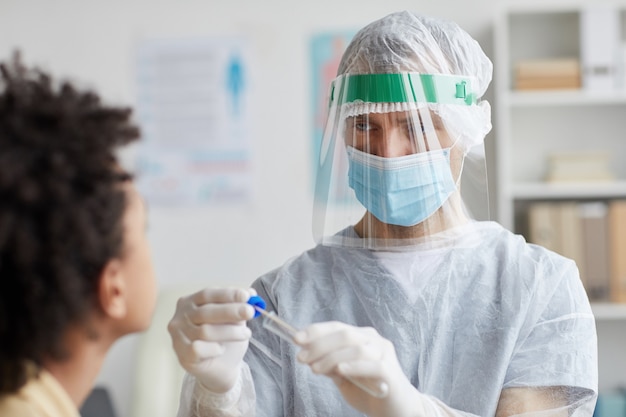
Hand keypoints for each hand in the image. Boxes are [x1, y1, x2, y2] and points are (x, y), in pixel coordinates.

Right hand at [167, 287, 255, 392]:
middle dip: (231, 311)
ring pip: (205, 331)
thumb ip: (239, 306)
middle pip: (206, 311)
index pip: (207, 294)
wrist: (222, 369)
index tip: (246, 295)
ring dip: (230, 332)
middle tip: (250, 312)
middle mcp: (180, 318)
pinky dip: (214, 348)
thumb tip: (251, 293)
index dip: (227, 294)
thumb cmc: (226, 339)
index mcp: (190, 303)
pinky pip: (198, 349)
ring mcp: (178, 337)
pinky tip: (221, 350)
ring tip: (246, 334)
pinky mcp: (182, 356)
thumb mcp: (234, 319)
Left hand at [294, 321, 422, 416]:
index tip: (296, 339)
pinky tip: (340, 370)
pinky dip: (354, 366)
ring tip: (315, 369)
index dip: (316, 331)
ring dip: (331, 357)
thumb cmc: (369, 390)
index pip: (337, 327)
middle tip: (302, 358)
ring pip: (355, 348)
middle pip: (344, 334)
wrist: (395, 410)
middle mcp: (374, 341)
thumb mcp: (343, 378)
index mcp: (362, 337)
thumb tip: (308, 355)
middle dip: (319, 345)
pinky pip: (371, 365)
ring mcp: (384, 354)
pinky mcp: (390, 371)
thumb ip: (330, 366)